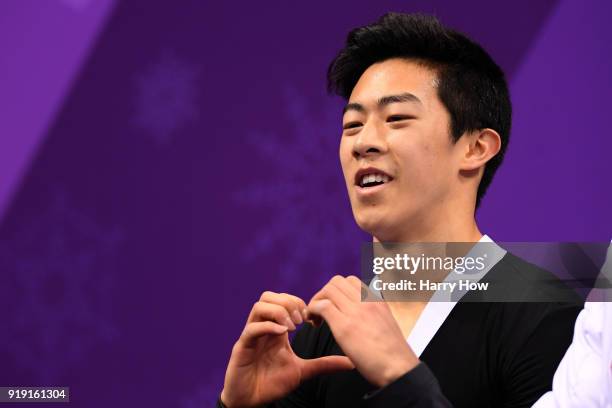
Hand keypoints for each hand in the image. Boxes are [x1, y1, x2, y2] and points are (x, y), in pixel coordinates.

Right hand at [220, 291, 353, 407]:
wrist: (252, 402)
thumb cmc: (273, 384)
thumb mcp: (304, 371)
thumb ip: (324, 364)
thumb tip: (351, 363)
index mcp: (275, 328)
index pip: (282, 299)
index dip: (298, 302)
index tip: (310, 318)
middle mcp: (262, 327)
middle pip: (269, 296)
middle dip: (288, 302)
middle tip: (302, 320)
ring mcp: (251, 336)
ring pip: (259, 306)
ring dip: (279, 312)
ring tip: (293, 327)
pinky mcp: (242, 348)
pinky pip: (251, 328)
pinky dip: (268, 326)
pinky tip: (283, 334)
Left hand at [308, 275, 418, 387]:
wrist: (399, 369)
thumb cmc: (393, 355)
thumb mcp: (386, 324)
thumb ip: (373, 315)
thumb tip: (360, 318)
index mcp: (376, 300)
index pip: (351, 281)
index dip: (337, 292)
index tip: (334, 306)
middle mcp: (366, 301)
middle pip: (336, 281)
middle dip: (324, 294)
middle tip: (322, 312)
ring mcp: (356, 311)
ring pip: (327, 290)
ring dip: (317, 301)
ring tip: (317, 319)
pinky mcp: (345, 325)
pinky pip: (322, 306)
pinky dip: (313, 311)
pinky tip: (315, 323)